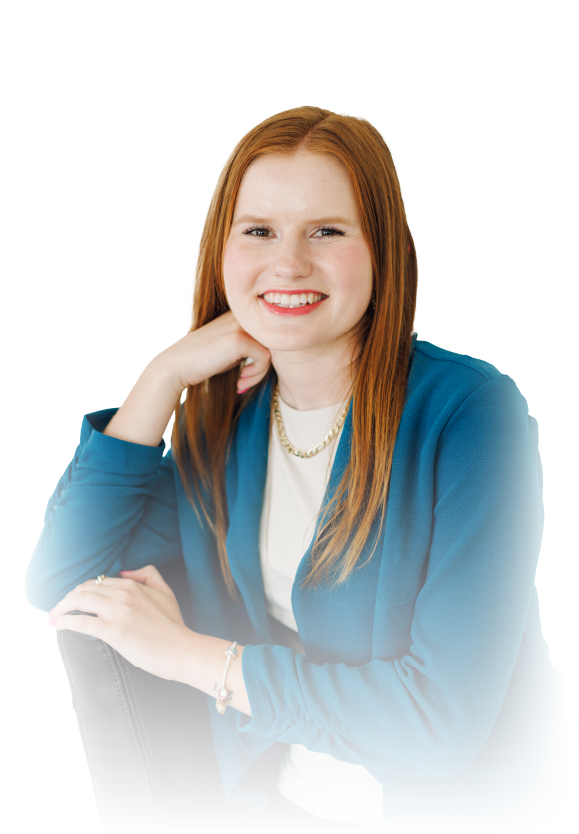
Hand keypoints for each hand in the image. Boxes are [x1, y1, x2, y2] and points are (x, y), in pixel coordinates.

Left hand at [48, 565, 191, 680]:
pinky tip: (58, 625)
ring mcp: (117, 612)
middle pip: (84, 589)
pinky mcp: (113, 631)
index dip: (81, 590)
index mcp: (132, 585)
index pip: (97, 582)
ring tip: (53, 616)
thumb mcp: (166, 591)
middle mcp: (123, 594)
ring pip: (79, 601)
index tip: (72, 600)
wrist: (181, 649)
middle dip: (67, 598)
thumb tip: (123, 572)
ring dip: (61, 608)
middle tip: (57, 608)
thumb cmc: (174, 626)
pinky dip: (65, 621)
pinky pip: (81, 621)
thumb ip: (148, 574)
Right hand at [157, 309, 271, 395]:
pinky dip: (256, 374)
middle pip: (273, 340)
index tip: (247, 374)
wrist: (176, 366)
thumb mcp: (230, 350)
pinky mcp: (239, 339)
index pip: (267, 333)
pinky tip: (240, 382)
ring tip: (243, 382)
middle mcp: (242, 315)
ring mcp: (240, 325)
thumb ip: (250, 346)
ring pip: (271, 349)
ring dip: (260, 372)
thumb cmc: (203, 361)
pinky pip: (265, 358)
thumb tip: (276, 355)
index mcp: (240, 314)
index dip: (262, 355)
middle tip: (246, 380)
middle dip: (264, 365)